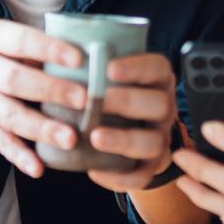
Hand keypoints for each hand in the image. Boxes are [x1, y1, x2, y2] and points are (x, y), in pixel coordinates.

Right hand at [0, 20, 87, 177]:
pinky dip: (19, 156)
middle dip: (51, 90)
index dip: (48, 49)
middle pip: (16, 80)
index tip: (78, 58)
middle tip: (83, 99)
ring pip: (10, 116)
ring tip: (69, 138)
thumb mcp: (3, 40)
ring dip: (41, 128)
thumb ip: (36, 47)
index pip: (21, 41)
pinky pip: (1, 143)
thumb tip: (87, 57)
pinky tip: (38, 168)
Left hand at [85, 52, 179, 192]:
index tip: (108, 69)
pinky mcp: (151, 166)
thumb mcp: (111, 77)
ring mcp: (160, 138)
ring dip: (123, 139)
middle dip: (127, 101)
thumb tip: (58, 46)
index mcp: (157, 80)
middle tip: (96, 101)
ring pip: (153, 141)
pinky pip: (142, 176)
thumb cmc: (112, 97)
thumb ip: (96, 65)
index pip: (157, 68)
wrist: (131, 134)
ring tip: (94, 137)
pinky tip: (94, 171)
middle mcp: (164, 108)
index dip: (136, 67)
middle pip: (159, 104)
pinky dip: (119, 177)